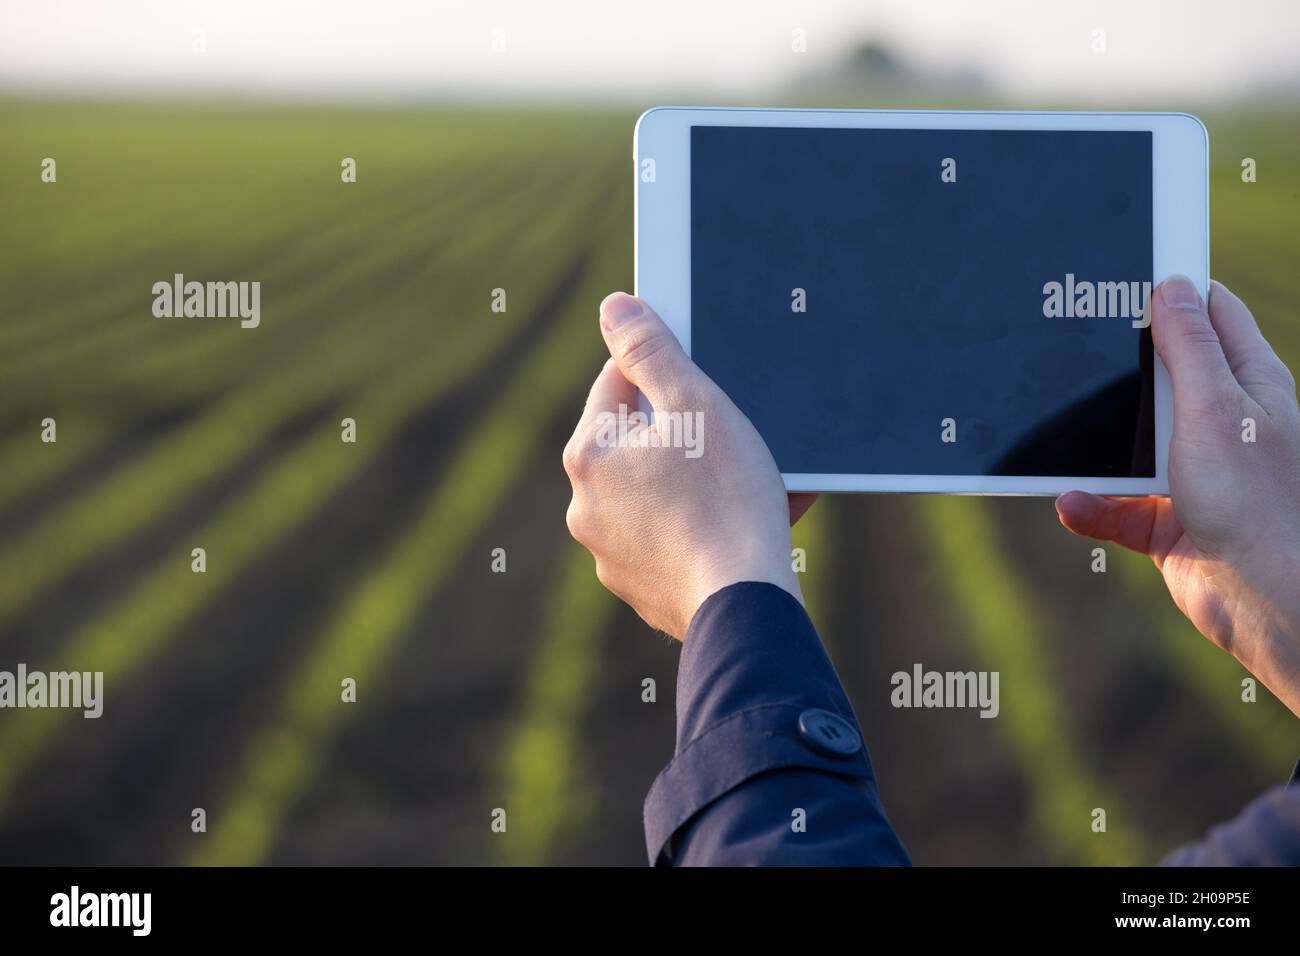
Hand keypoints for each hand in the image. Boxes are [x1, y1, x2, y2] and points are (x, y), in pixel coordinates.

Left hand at [563, 292, 809, 638]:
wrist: (743, 605)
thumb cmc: (726, 499)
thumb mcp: (696, 405)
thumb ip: (651, 350)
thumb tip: (614, 307)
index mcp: (590, 453)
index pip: (619, 383)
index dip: (668, 375)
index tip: (707, 387)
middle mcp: (585, 505)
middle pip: (638, 441)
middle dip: (686, 435)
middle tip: (736, 441)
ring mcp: (610, 552)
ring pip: (656, 493)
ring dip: (696, 482)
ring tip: (747, 487)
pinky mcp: (639, 586)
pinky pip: (670, 539)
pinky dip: (699, 526)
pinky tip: (739, 526)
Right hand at [1056, 277, 1299, 714]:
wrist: (1266, 599)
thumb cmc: (1256, 499)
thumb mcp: (1214, 407)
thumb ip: (1188, 347)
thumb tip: (1172, 286)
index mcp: (1248, 385)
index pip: (1214, 316)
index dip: (1175, 291)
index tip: (1127, 273)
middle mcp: (1222, 425)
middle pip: (1160, 377)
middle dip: (1118, 373)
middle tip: (1071, 354)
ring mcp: (1194, 473)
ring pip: (1130, 444)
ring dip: (1096, 451)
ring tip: (1063, 446)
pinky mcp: (1167, 521)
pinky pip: (1116, 505)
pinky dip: (1092, 505)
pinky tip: (1073, 502)